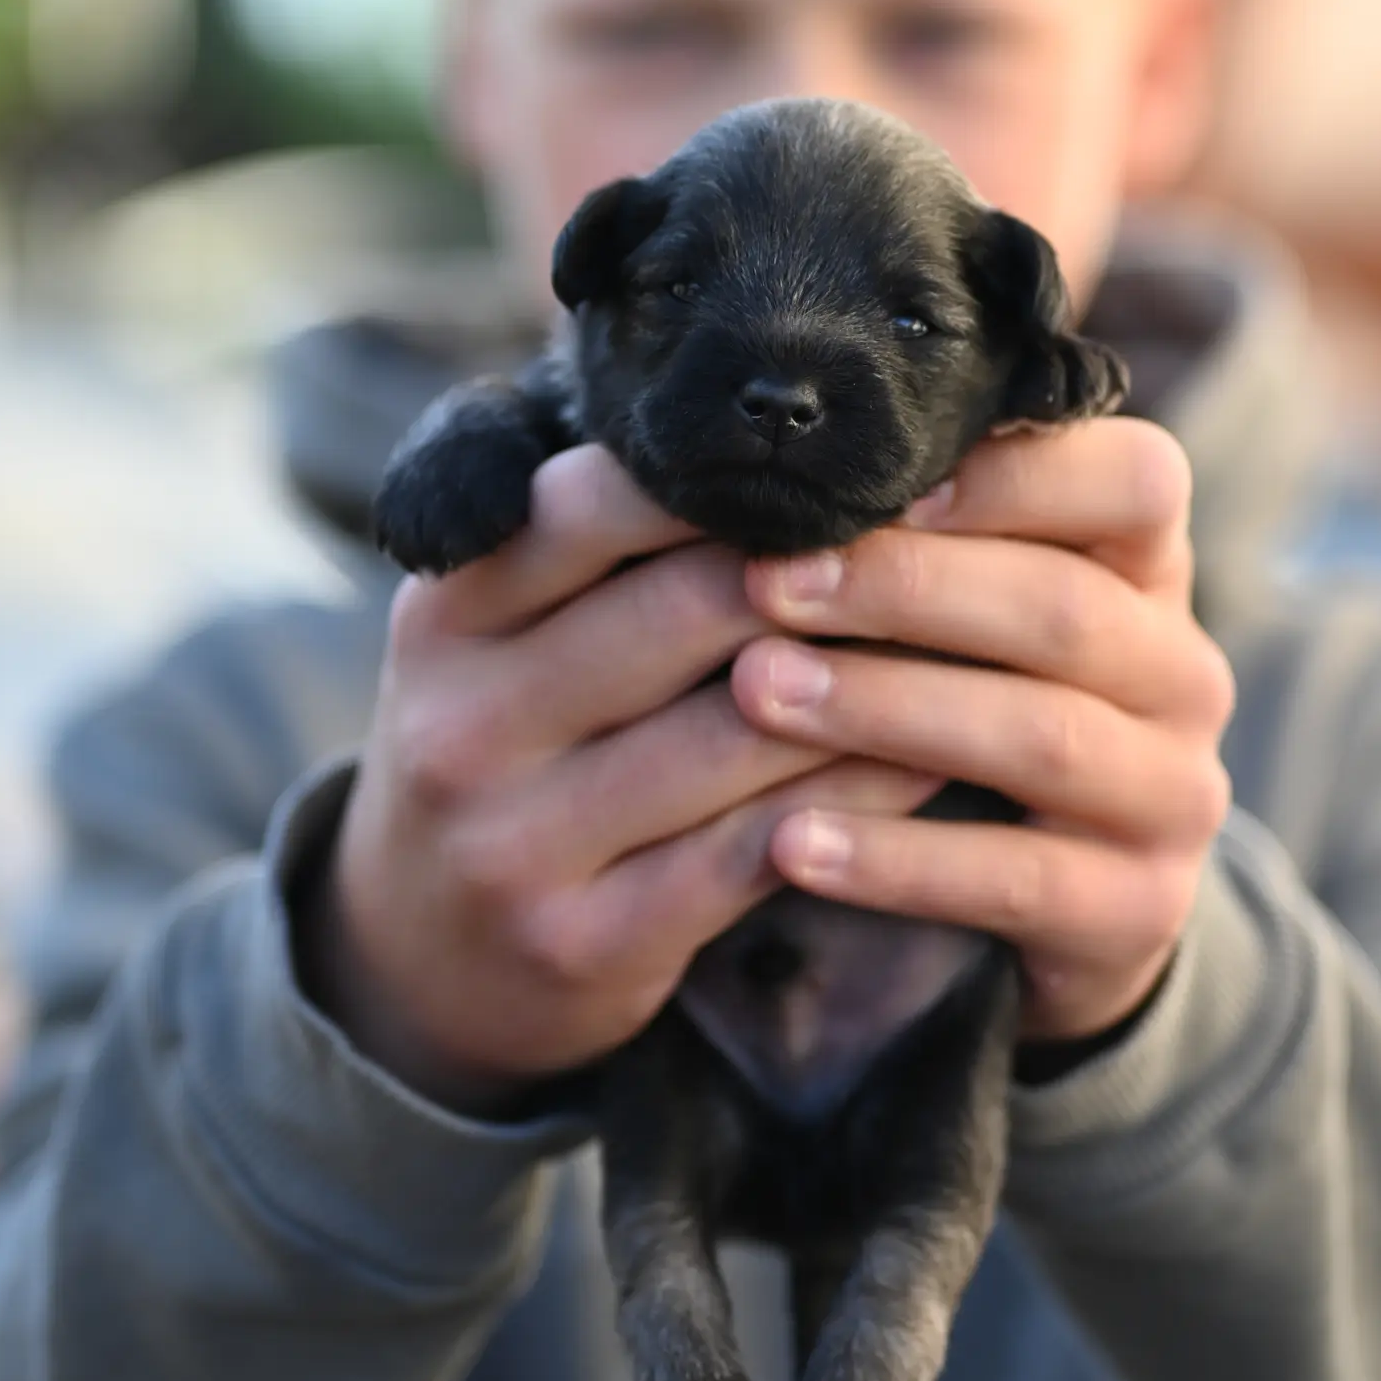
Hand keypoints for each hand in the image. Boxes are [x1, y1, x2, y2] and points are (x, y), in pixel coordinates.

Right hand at [306, 446, 938, 1113]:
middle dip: (820, 570)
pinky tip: (928, 755)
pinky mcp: (583, 943)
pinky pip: (756, 850)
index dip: (726, 477)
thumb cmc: (505, 739)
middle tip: (937, 533)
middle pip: (682, 611)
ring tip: (962, 633)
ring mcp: (514, 844)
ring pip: (736, 733)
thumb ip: (587, 531)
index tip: (843, 457)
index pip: (592, 505)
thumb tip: (762, 426)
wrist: (418, 954)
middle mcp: (460, 723)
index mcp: (444, 613)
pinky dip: (856, 796)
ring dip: (867, 681)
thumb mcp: (496, 626)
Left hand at [733, 419, 1235, 1042]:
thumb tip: (776, 465)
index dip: (1011, 475)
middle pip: (1063, 608)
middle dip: (904, 589)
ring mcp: (1174, 793)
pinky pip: (1016, 882)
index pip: (1134, 482)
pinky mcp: (1138, 908)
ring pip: (1041, 737)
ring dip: (886, 709)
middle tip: (763, 583)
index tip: (870, 480)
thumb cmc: (976, 695)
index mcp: (1148, 569)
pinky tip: (789, 842)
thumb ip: (920, 532)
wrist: (1059, 896)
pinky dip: (895, 862)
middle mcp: (1182, 673)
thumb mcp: (967, 606)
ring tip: (756, 692)